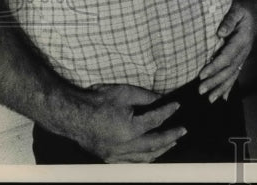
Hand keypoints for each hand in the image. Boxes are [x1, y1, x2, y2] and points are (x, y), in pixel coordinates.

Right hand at [69, 83, 184, 162]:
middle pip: (154, 144)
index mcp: (129, 129)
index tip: (177, 106)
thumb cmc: (97, 101)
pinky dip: (144, 159)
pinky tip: (151, 153)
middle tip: (182, 131)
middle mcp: (123, 146)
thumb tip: (161, 99)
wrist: (73, 114)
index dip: (168, 112)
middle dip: (170, 137)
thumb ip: (146, 97)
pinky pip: (131, 163)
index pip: (155, 120)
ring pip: (144, 158)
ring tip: (171, 142)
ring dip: (160, 150)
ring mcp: (115, 155)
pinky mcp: (108, 158)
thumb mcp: (125, 92)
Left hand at [199, 0, 256, 101]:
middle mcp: (244, 50)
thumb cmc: (244, 8)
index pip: (227, 57)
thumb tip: (220, 33)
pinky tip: (224, 97)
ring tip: (210, 99)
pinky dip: (229, 86)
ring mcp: (244, 55)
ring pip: (233, 74)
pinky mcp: (241, 57)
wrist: (256, 8)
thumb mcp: (237, 9)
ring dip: (221, 87)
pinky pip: (236, 73)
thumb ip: (229, 19)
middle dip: (215, 82)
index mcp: (242, 40)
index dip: (214, 67)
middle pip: (229, 70)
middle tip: (200, 90)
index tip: (201, 75)